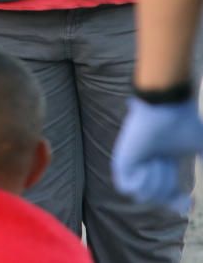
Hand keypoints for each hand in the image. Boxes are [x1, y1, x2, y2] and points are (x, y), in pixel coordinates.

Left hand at [112, 96, 202, 213]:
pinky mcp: (120, 161)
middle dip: (167, 185)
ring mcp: (132, 164)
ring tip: (157, 159)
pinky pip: (127, 188)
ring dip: (157, 181)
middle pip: (157, 198)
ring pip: (143, 196)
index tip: (188, 202)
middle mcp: (146, 166)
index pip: (164, 195)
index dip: (175, 204)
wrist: (168, 109)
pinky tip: (148, 164)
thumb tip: (201, 191)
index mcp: (162, 165)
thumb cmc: (184, 124)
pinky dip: (143, 181)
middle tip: (167, 162)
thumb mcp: (202, 147)